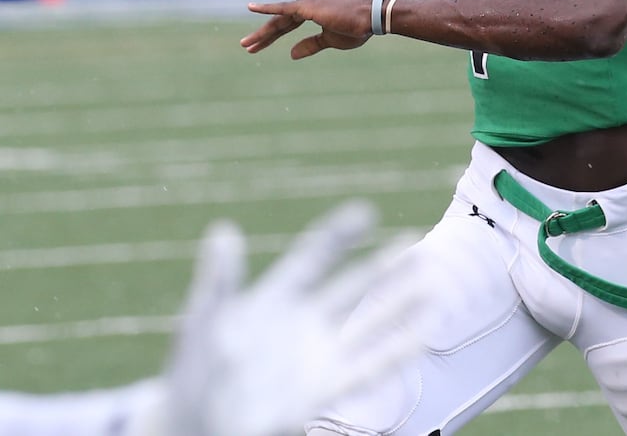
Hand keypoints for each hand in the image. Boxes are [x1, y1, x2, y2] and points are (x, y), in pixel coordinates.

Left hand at [138, 201, 426, 435]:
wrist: (197, 422)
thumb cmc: (194, 371)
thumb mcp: (202, 322)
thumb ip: (217, 281)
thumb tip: (223, 231)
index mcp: (274, 298)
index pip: (312, 258)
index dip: (338, 235)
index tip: (366, 212)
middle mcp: (303, 325)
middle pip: (350, 289)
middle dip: (382, 268)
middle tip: (415, 243)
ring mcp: (316, 358)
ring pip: (367, 328)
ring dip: (398, 308)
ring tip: (432, 286)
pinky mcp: (322, 393)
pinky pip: (364, 371)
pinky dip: (392, 353)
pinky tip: (419, 336)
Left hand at [241, 0, 377, 58]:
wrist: (372, 18)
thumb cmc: (356, 27)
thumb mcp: (330, 39)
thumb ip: (310, 45)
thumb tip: (291, 54)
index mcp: (311, 7)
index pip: (286, 23)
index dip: (273, 36)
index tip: (257, 46)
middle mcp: (306, 0)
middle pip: (279, 22)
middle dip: (263, 36)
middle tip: (245, 46)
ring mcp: (305, 1)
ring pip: (278, 20)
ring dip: (262, 34)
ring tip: (246, 45)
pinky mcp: (306, 6)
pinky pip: (282, 9)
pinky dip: (267, 8)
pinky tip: (251, 8)